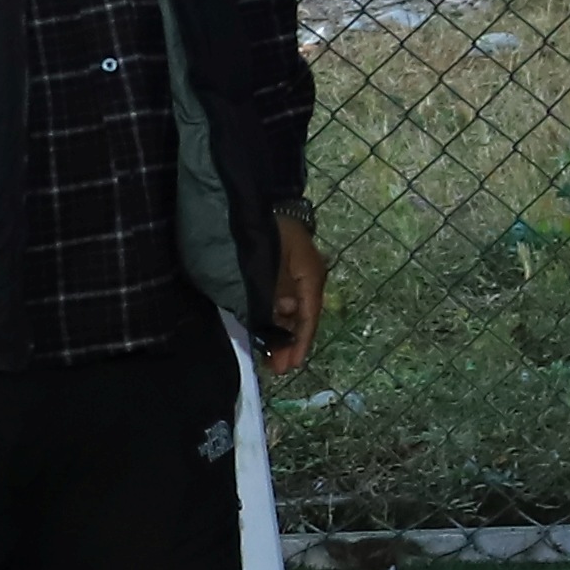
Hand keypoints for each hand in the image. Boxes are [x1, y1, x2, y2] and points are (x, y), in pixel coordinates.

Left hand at [260, 204, 328, 377]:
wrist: (259, 201)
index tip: (290, 366)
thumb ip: (276, 293)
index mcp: (310, 277)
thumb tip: (281, 318)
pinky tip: (264, 331)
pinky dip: (274, 318)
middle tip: (278, 368)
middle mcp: (306, 279)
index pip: (309, 317)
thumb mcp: (271, 264)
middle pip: (301, 317)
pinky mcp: (280, 272)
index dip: (300, 343)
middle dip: (289, 343)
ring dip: (281, 333)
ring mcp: (294, 275)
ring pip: (290, 311)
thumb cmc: (269, 232)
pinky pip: (280, 301)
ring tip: (270, 356)